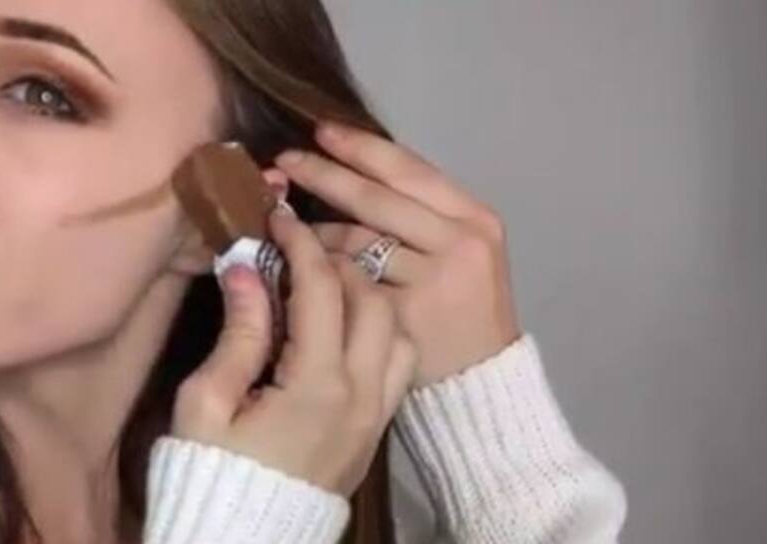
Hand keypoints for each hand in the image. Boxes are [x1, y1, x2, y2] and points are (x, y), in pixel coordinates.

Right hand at [170, 206, 415, 495]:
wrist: (245, 542)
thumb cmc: (212, 472)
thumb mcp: (206, 404)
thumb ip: (238, 333)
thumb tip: (247, 267)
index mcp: (316, 385)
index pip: (322, 288)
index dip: (300, 242)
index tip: (277, 216)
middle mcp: (361, 396)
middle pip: (372, 300)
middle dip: (338, 261)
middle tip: (299, 249)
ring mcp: (376, 415)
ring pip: (396, 329)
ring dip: (366, 295)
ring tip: (325, 286)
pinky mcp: (377, 430)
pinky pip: (399, 363)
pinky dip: (379, 330)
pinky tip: (342, 328)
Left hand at [265, 121, 521, 387]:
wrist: (481, 380)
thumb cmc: (459, 306)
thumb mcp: (457, 247)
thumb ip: (415, 212)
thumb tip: (348, 165)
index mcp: (473, 217)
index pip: (408, 170)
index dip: (360, 147)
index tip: (321, 130)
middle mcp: (458, 244)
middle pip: (375, 200)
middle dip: (324, 175)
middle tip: (284, 159)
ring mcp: (430, 283)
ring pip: (354, 241)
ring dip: (314, 231)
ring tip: (286, 225)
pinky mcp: (402, 319)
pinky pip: (346, 285)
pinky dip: (319, 274)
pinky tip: (297, 270)